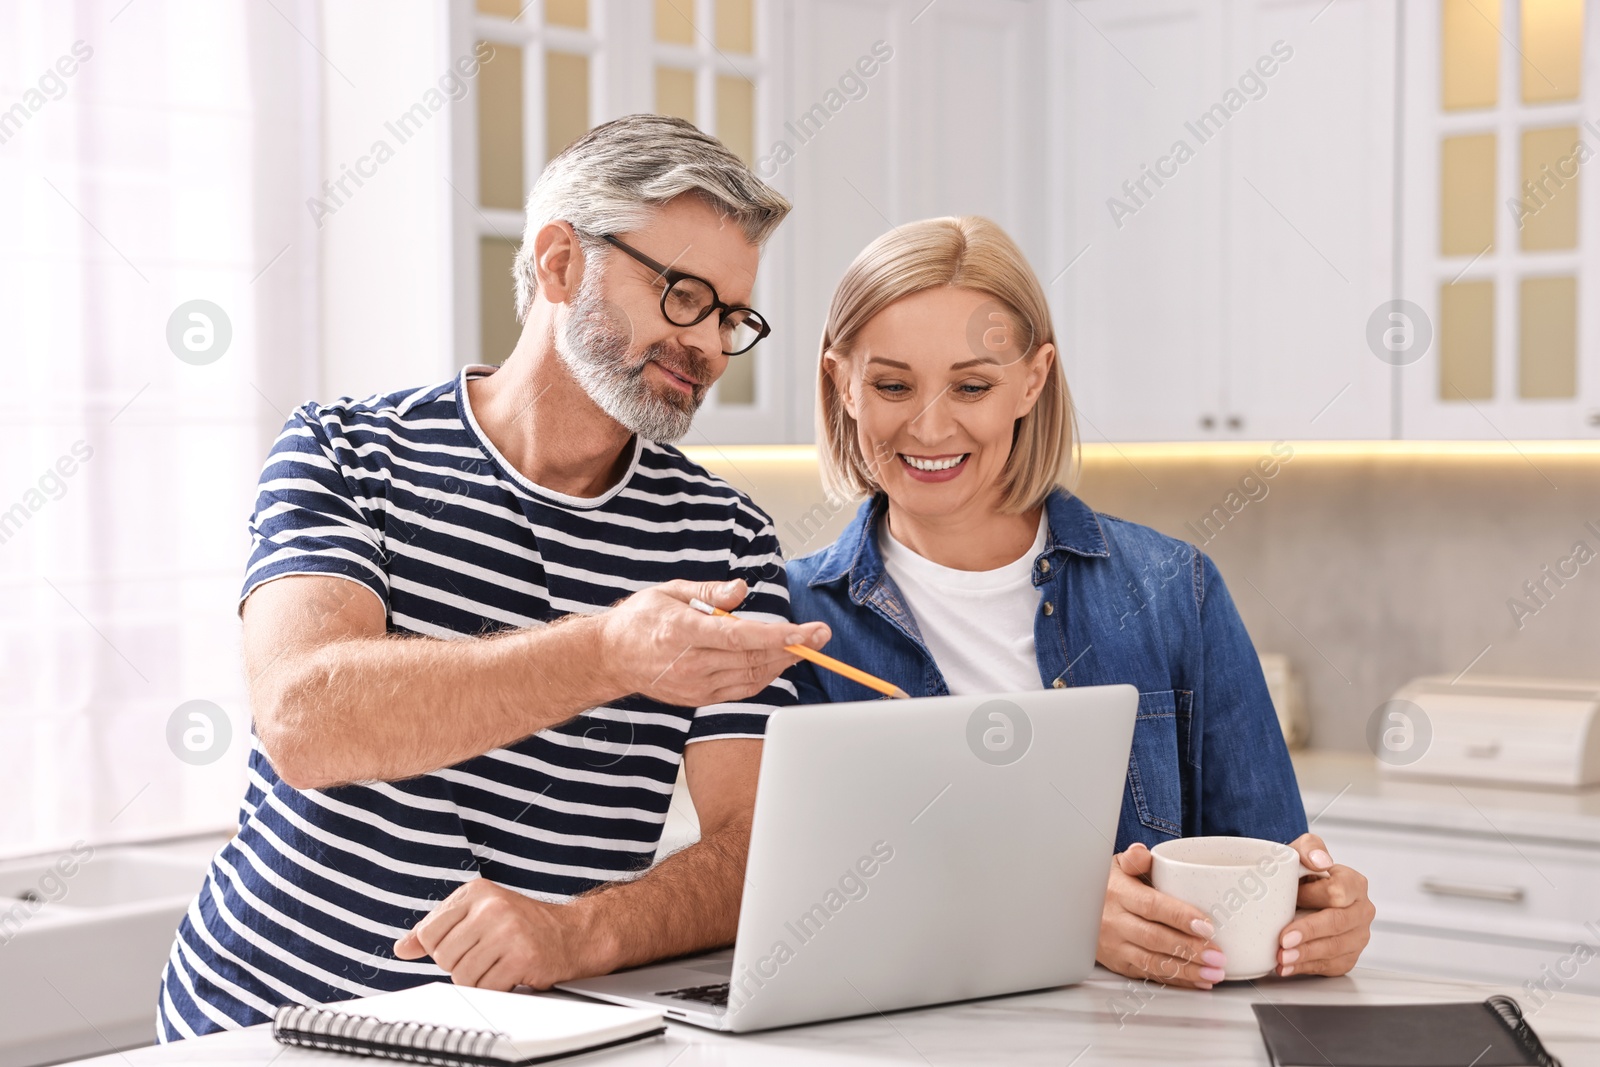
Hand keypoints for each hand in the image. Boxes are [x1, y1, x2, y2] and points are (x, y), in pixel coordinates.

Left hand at [393, 878, 611, 989]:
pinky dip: (496, 989)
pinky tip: (512, 974)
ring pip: (463, 976)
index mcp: (476, 892)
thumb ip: (439, 928)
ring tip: (499, 965)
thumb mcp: (479, 914)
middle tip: (487, 957)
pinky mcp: (521, 956)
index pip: (429, 933)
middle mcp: (491, 907)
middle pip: (444, 958)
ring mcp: (507, 931)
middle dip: (462, 966)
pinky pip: (486, 988)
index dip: (443, 948)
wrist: (573, 933)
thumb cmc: (524, 925)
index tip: (466, 945)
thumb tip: (402, 947)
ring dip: (480, 980)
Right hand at [599, 579, 830, 706]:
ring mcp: (694, 686)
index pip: (739, 636)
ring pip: (751, 677)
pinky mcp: (698, 699)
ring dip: (782, 662)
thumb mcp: (670, 591)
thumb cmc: (640, 619)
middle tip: (821, 635)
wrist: (610, 658)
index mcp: (684, 632)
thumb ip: (710, 592)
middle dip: (793, 647)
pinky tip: (777, 662)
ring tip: (804, 646)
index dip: (777, 635)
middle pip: (752, 658)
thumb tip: (742, 589)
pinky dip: (763, 677)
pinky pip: (740, 690)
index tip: (806, 632)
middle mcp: (691, 664)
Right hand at [1097, 843, 1227, 989]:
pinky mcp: (1120, 964)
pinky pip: (1150, 975)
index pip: (1151, 906)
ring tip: (1214, 972)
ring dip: (1187, 970)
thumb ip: (1134, 859)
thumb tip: (1142, 852)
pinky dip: (1177, 980)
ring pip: (1153, 962)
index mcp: (1118, 894)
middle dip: (1189, 949)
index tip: (1207, 926)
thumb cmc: (1108, 886)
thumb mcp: (1116, 866)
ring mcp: (1116, 946)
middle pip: (1155, 938)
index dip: (1180, 917)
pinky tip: (1199, 980)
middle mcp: (1115, 922)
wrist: (1081, 910)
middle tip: (1218, 956)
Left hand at [1275, 833, 1374, 976]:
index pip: (1338, 893)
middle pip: (1338, 924)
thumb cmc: (1302, 872)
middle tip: (1284, 941)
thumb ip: (1310, 848)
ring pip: (1335, 949)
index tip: (1292, 899)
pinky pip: (1330, 966)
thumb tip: (1320, 862)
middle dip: (1309, 933)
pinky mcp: (1348, 957)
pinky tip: (1288, 966)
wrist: (1297, 892)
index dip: (1312, 897)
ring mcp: (1358, 937)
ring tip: (1282, 957)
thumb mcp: (1303, 851)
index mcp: (1355, 884)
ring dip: (1306, 955)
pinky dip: (1306, 967)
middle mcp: (1361, 912)